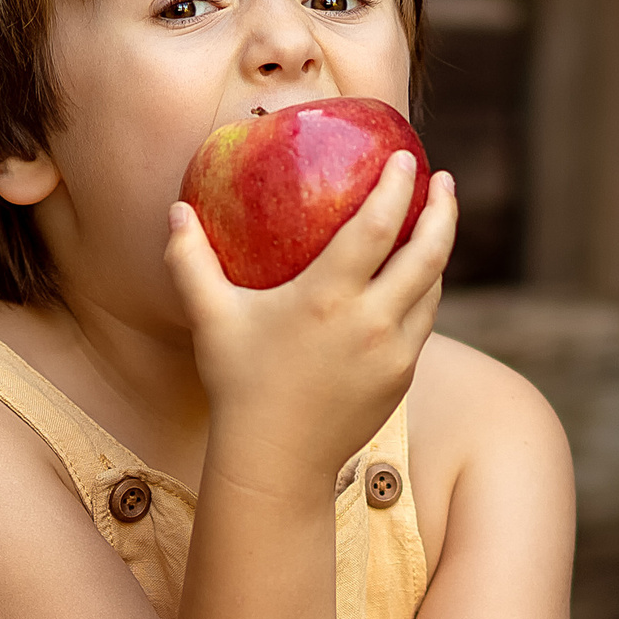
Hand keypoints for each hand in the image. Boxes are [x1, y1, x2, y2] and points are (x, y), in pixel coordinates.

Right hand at [166, 154, 454, 501]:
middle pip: (427, 253)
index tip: (407, 158)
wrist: (275, 461)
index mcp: (326, 298)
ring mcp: (393, 352)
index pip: (376, 226)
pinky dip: (424, 291)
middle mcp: (370, 322)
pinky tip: (417, 278)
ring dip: (438, 249)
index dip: (397, 186)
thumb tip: (176, 210)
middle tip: (442, 180)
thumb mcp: (210, 319)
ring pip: (432, 288)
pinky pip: (423, 322)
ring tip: (435, 222)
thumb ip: (189, 260)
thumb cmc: (238, 384)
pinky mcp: (402, 376)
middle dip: (442, 210)